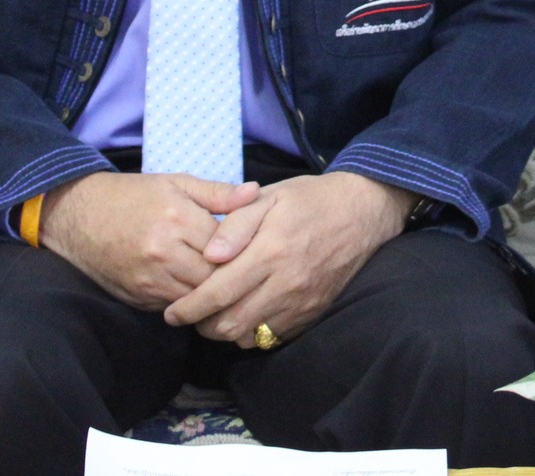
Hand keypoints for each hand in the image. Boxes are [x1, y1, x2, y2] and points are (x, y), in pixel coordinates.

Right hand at [39, 171, 260, 310]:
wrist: (78, 215)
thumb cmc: (134, 195)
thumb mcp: (177, 183)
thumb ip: (219, 193)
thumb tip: (256, 193)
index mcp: (178, 219)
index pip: (228, 247)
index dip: (246, 250)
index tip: (257, 249)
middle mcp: (164, 253)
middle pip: (215, 278)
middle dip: (232, 277)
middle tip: (248, 273)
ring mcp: (148, 279)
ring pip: (197, 299)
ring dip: (212, 294)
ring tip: (227, 286)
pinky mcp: (137, 298)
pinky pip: (174, 307)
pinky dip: (188, 302)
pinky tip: (198, 292)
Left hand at [163, 171, 414, 346]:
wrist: (363, 212)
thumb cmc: (309, 200)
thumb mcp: (269, 197)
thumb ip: (235, 225)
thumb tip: (208, 255)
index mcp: (270, 251)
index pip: (217, 293)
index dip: (188, 308)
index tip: (171, 312)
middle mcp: (286, 283)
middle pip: (229, 324)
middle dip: (201, 325)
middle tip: (190, 314)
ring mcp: (301, 303)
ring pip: (249, 337)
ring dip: (225, 331)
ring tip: (215, 314)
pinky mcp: (312, 313)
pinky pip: (272, 337)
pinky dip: (252, 333)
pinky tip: (246, 313)